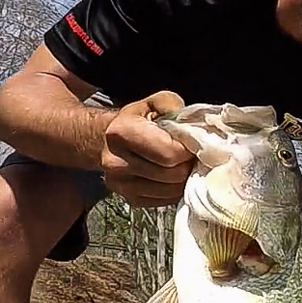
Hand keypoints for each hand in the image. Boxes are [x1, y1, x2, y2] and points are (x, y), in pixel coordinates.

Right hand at [101, 90, 191, 206]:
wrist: (108, 141)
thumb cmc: (138, 119)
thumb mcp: (154, 102)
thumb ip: (172, 105)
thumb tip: (190, 124)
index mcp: (121, 133)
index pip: (169, 153)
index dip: (189, 149)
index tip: (193, 143)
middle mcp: (116, 162)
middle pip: (172, 174)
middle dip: (188, 164)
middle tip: (192, 155)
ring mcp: (121, 185)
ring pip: (171, 190)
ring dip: (184, 179)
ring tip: (183, 164)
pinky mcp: (130, 200)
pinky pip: (166, 200)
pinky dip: (175, 190)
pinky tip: (174, 176)